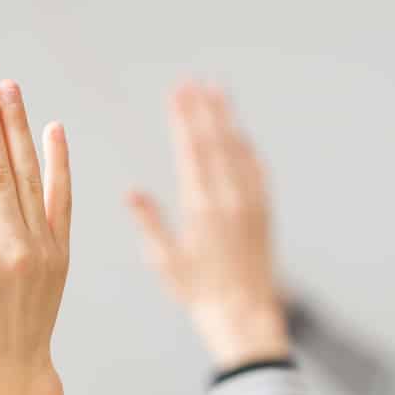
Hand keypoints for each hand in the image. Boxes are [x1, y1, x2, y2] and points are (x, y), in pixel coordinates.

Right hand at [125, 82, 287, 368]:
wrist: (244, 315)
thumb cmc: (198, 293)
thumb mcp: (166, 261)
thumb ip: (150, 223)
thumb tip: (131, 191)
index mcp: (201, 209)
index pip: (191, 152)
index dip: (183, 119)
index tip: (177, 92)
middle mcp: (229, 200)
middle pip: (215, 142)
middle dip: (202, 109)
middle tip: (193, 80)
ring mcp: (250, 203)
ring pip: (238, 150)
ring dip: (226, 119)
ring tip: (218, 90)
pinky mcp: (263, 212)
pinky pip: (257, 170)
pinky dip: (247, 147)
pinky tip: (240, 132)